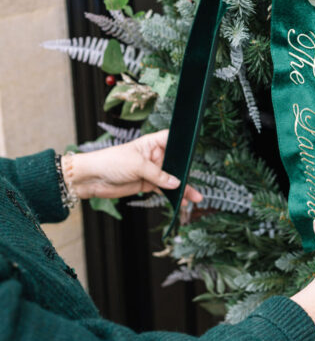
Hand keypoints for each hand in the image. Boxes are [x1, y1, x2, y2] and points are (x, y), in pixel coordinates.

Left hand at [64, 129, 202, 203]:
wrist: (91, 179)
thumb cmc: (111, 162)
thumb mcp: (137, 166)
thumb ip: (159, 175)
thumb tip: (176, 183)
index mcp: (152, 143)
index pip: (172, 139)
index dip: (184, 143)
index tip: (195, 151)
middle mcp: (154, 156)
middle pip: (176, 162)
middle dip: (186, 172)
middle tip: (196, 181)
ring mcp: (151, 170)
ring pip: (172, 179)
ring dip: (183, 188)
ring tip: (195, 197)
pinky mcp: (147, 183)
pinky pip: (164, 190)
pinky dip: (172, 196)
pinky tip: (181, 201)